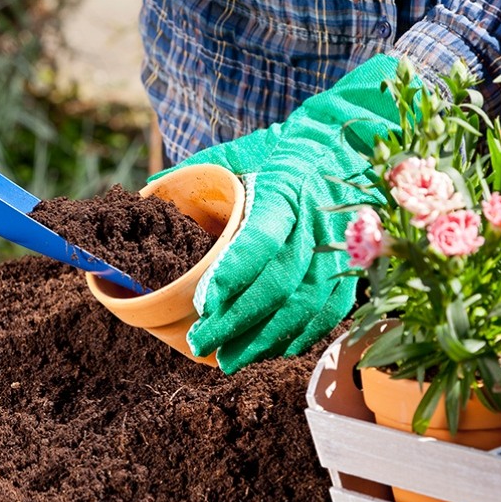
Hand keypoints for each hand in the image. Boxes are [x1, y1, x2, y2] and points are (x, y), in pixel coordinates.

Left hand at [152, 55, 413, 372]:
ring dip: (265, 339)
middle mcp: (314, 222)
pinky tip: (273, 350)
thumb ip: (199, 173)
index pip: (259, 239)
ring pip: (305, 305)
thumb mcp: (243, 150)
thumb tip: (148, 192)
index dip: (233, 276)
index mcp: (283, 190)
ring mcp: (337, 247)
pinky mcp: (352, 264)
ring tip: (231, 359)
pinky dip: (301, 336)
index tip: (204, 304)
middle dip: (237, 322)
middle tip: (202, 344)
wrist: (350, 142)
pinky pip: (330, 310)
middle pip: (278, 284)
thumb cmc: (286, 149)